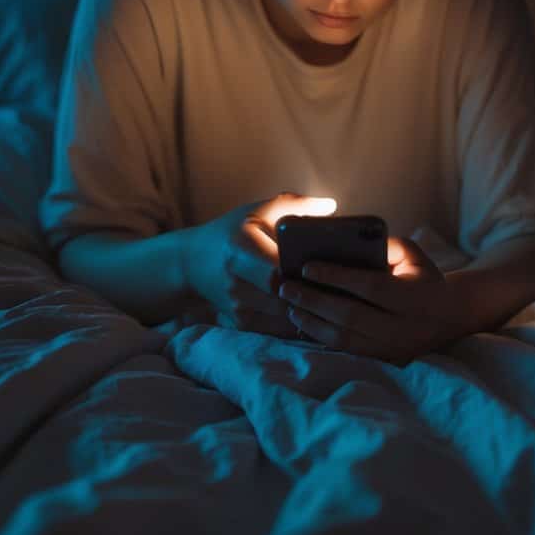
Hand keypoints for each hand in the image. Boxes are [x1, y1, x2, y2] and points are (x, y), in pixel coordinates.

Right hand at [184, 192, 336, 338]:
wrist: (190, 263)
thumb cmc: (231, 232)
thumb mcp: (256, 212)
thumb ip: (294, 205)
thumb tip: (331, 205)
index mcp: (240, 249)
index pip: (276, 269)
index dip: (303, 273)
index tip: (330, 268)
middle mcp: (235, 282)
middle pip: (283, 298)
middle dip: (313, 296)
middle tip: (344, 290)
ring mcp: (237, 307)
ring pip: (285, 318)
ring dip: (310, 312)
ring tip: (339, 303)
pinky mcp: (241, 323)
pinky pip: (279, 329)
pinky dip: (300, 322)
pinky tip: (319, 313)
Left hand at [277, 236, 464, 364]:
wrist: (451, 315)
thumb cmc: (424, 276)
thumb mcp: (413, 254)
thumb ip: (385, 245)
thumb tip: (347, 243)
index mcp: (413, 296)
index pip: (369, 286)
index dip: (336, 277)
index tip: (307, 266)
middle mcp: (403, 326)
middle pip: (351, 315)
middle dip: (314, 301)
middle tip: (287, 287)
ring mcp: (393, 347)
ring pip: (345, 338)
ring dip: (312, 322)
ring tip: (290, 305)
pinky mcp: (384, 359)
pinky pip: (347, 350)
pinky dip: (322, 336)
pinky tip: (304, 323)